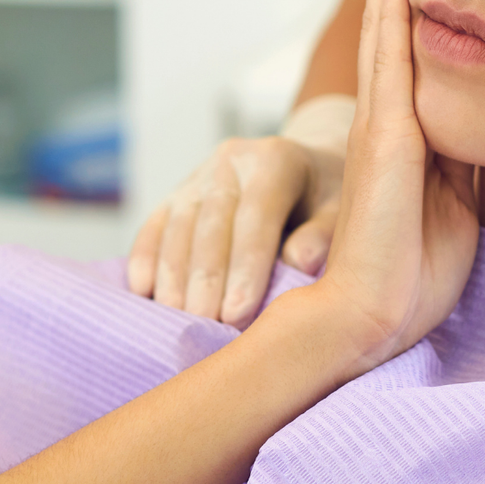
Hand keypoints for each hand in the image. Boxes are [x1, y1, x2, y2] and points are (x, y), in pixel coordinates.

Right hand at [128, 134, 344, 325]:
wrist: (307, 167)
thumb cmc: (328, 199)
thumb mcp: (341, 210)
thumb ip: (324, 234)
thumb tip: (299, 262)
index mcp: (276, 160)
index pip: (257, 216)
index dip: (245, 267)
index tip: (237, 313)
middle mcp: (232, 160)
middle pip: (212, 224)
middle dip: (206, 279)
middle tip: (203, 324)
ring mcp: (199, 174)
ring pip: (178, 225)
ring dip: (173, 274)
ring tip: (176, 317)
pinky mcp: (177, 192)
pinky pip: (154, 224)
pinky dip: (145, 257)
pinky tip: (142, 290)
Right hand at [305, 0, 479, 372]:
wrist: (374, 315)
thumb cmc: (413, 270)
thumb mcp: (457, 200)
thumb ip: (464, 157)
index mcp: (409, 131)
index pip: (413, 44)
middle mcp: (389, 117)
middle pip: (392, 20)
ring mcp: (383, 125)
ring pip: (387, 29)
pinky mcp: (388, 142)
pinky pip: (393, 66)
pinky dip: (393, 17)